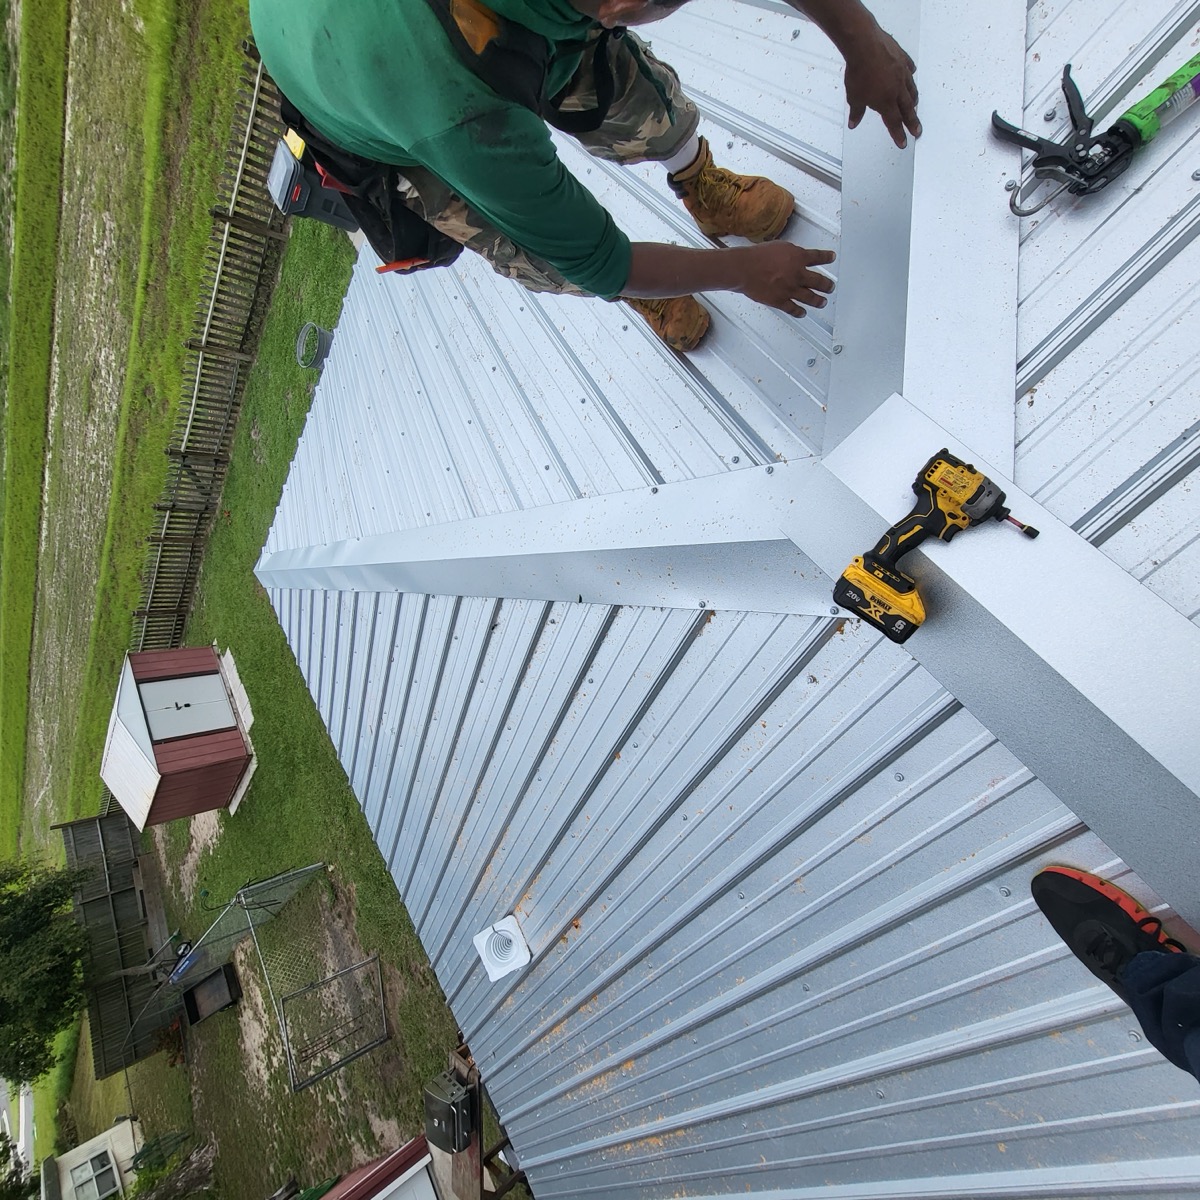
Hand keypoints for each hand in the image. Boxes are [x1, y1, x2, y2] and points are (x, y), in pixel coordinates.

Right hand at [732, 244, 834, 316]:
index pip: (818, 257)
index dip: (826, 257)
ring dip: (818, 300)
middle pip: (819, 281)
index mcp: (798, 258)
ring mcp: (790, 289)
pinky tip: (803, 313)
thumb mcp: (779, 246)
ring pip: (810, 297)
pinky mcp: (780, 301)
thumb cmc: (757, 256)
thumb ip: (791, 253)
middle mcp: (798, 275)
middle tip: (830, 286)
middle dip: (827, 285)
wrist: (745, 269)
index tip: (831, 257)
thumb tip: (796, 255)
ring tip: (823, 302)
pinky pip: (793, 309)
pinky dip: (799, 312)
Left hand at [844, 27, 919, 148]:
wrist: (864, 45)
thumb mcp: (854, 97)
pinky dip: (911, 74)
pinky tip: (912, 74)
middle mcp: (897, 89)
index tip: (903, 142)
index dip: (898, 135)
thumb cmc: (859, 70)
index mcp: (886, 102)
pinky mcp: (902, 58)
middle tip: (917, 130)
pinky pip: (909, 68)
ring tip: (915, 106)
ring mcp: (902, 73)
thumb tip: (854, 122)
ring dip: (914, 100)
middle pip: (907, 110)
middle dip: (912, 122)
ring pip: (911, 90)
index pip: (894, 123)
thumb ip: (856, 112)